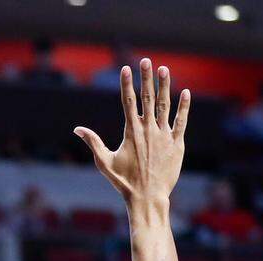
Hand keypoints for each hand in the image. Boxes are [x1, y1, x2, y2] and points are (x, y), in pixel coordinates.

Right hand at [74, 59, 189, 206]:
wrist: (147, 197)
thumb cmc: (124, 182)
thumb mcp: (104, 162)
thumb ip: (93, 142)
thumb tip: (77, 129)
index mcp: (131, 132)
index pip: (128, 102)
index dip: (127, 84)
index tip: (126, 68)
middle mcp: (148, 129)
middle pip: (147, 98)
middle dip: (146, 78)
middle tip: (146, 61)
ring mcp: (164, 135)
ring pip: (165, 105)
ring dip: (164, 87)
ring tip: (164, 70)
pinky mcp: (177, 144)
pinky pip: (181, 122)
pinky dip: (184, 107)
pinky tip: (185, 94)